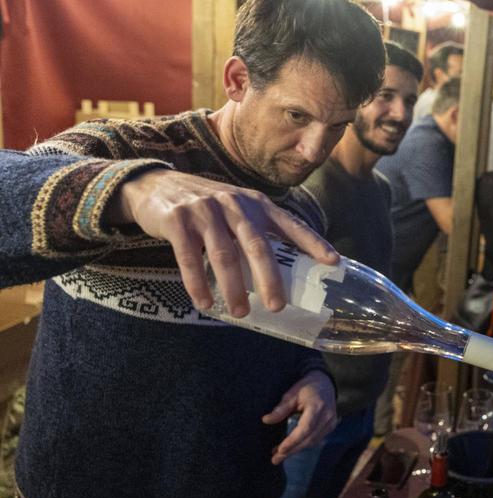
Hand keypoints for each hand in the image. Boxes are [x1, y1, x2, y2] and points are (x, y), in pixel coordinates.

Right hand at [111, 169, 337, 315]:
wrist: (155, 185)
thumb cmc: (206, 206)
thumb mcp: (238, 209)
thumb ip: (259, 230)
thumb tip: (287, 268)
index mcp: (256, 204)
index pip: (290, 224)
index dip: (312, 243)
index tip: (333, 262)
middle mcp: (234, 204)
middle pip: (257, 245)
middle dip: (269, 278)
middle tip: (277, 306)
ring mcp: (205, 211)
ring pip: (224, 255)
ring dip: (233, 287)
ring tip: (241, 312)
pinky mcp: (177, 221)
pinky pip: (190, 257)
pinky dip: (198, 282)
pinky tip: (205, 302)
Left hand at [262, 370, 336, 464]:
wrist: (325, 383)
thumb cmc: (306, 387)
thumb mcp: (292, 393)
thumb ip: (281, 408)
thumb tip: (266, 420)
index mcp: (317, 406)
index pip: (306, 428)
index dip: (293, 440)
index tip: (280, 449)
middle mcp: (327, 416)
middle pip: (309, 438)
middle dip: (291, 450)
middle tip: (275, 459)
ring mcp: (331, 422)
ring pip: (312, 441)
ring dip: (295, 450)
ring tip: (278, 456)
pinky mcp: (330, 427)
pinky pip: (315, 439)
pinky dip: (302, 445)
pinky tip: (290, 449)